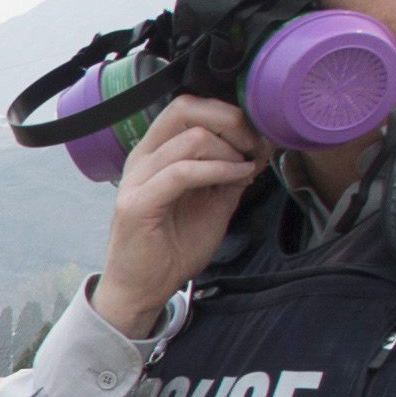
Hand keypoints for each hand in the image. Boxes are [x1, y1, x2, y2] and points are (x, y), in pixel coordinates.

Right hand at [90, 95, 267, 337]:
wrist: (143, 289)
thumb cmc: (172, 248)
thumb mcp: (214, 202)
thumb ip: (230, 173)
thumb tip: (258, 148)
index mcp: (156, 153)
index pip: (188, 107)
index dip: (227, 112)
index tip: (255, 135)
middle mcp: (142, 158)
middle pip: (185, 109)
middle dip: (229, 120)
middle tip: (254, 143)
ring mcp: (137, 178)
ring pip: (191, 139)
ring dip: (230, 151)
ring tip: (246, 168)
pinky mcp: (138, 202)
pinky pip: (183, 172)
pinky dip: (219, 171)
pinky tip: (239, 177)